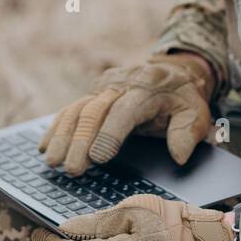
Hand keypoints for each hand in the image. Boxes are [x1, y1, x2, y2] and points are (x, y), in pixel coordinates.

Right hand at [39, 52, 215, 175]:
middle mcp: (121, 84)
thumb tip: (179, 156)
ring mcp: (103, 87)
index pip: (125, 111)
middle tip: (71, 169)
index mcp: (148, 88)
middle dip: (80, 141)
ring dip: (62, 136)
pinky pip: (70, 108)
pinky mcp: (92, 93)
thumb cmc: (183, 98)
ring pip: (77, 109)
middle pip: (94, 111)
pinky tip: (45, 146)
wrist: (173, 71)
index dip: (110, 133)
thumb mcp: (196, 112)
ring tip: (52, 162)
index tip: (98, 158)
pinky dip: (56, 127)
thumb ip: (188, 132)